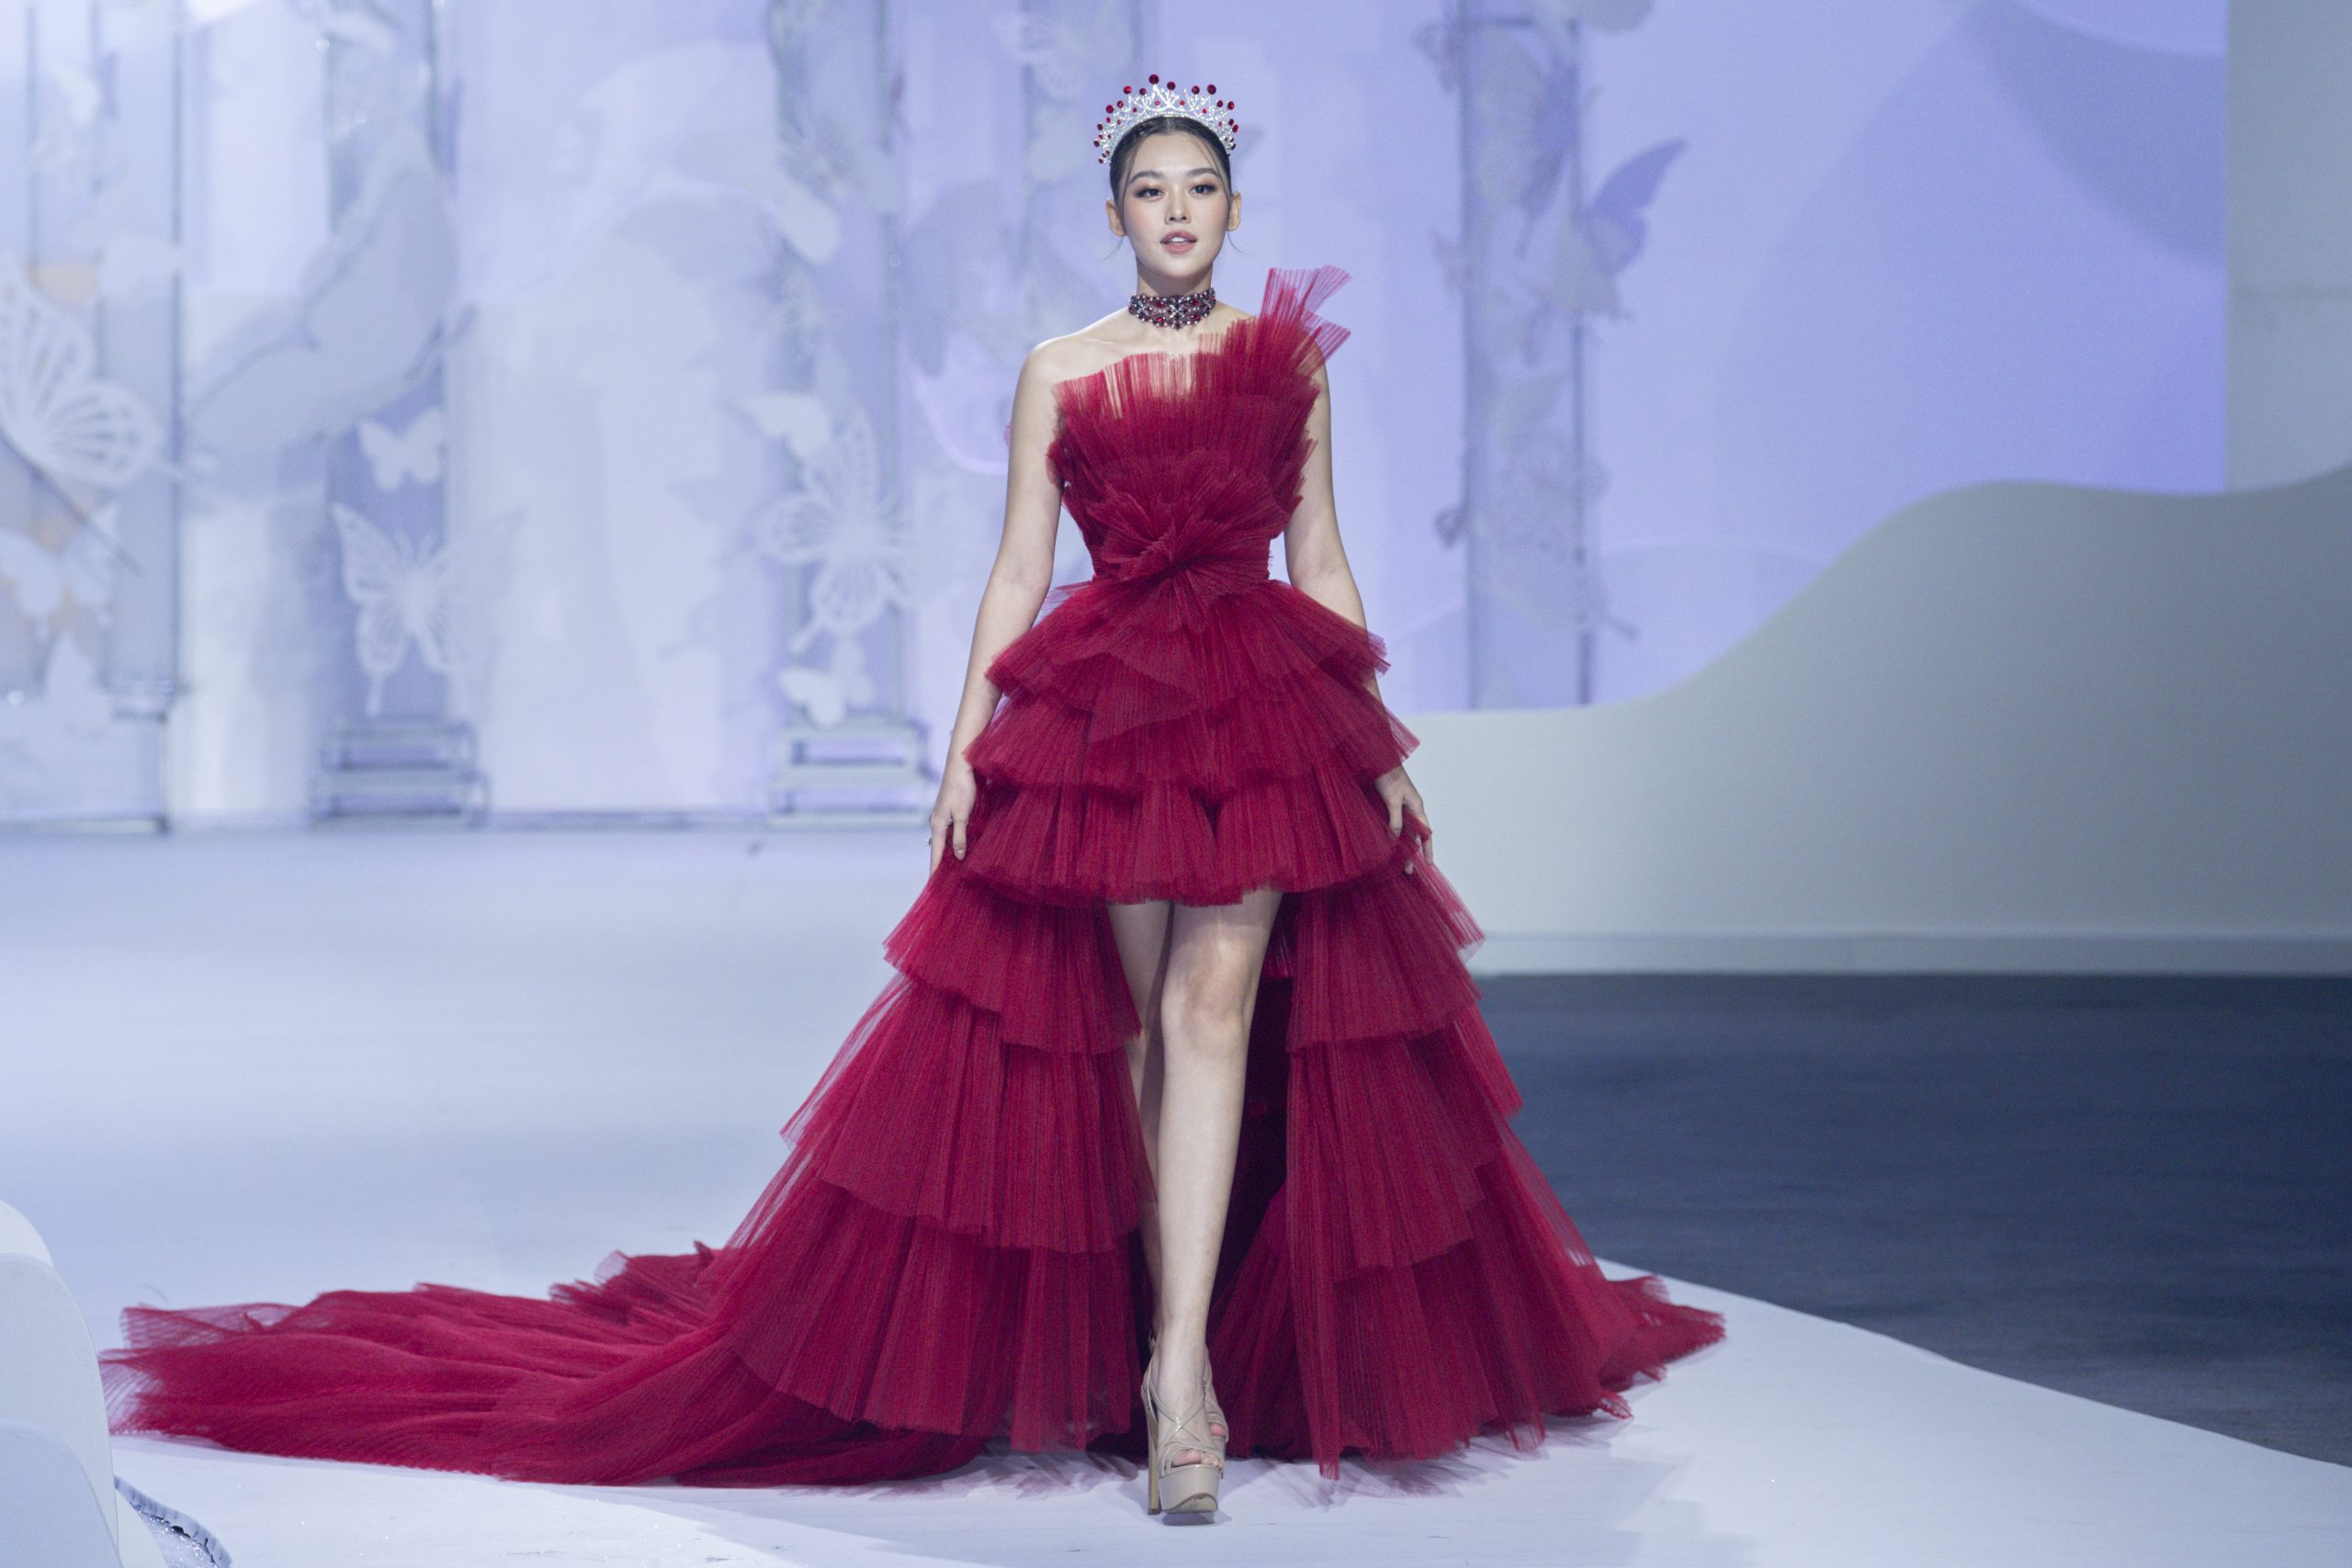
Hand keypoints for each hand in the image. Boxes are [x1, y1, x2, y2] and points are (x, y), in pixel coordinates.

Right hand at [929, 756, 977, 874]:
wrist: (961, 764)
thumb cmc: (962, 788)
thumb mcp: (963, 815)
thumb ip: (960, 837)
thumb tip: (958, 857)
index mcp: (937, 825)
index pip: (936, 854)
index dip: (935, 870)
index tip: (933, 886)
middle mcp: (937, 822)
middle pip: (938, 849)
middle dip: (940, 865)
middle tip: (944, 883)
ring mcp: (942, 816)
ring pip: (944, 840)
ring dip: (948, 854)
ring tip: (953, 870)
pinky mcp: (949, 811)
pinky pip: (949, 832)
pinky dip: (952, 843)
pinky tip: (959, 848)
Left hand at [1374, 765, 1431, 867]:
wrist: (1378, 761)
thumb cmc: (1388, 777)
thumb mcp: (1393, 801)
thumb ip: (1395, 821)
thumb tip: (1395, 839)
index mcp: (1417, 807)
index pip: (1426, 834)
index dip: (1428, 849)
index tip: (1429, 864)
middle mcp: (1411, 809)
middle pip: (1414, 836)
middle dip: (1412, 854)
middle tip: (1408, 870)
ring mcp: (1401, 807)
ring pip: (1404, 832)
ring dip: (1401, 847)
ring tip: (1397, 863)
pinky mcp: (1390, 805)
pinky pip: (1394, 825)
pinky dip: (1393, 836)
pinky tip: (1388, 845)